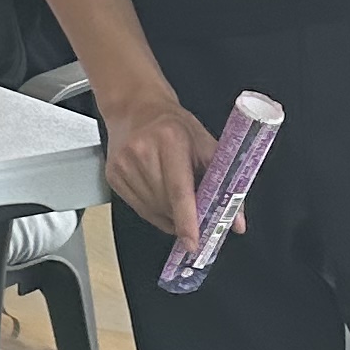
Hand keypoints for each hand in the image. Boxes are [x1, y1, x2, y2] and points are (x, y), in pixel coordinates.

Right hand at [98, 89, 219, 256]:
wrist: (135, 108)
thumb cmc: (174, 125)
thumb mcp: (206, 144)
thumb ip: (226, 184)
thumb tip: (236, 222)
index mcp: (170, 139)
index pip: (179, 189)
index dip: (187, 220)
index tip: (193, 242)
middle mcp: (142, 150)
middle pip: (165, 203)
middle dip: (184, 219)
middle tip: (197, 220)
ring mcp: (123, 163)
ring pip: (151, 209)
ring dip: (169, 216)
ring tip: (178, 202)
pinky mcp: (112, 174)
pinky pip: (137, 207)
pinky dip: (153, 211)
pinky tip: (161, 198)